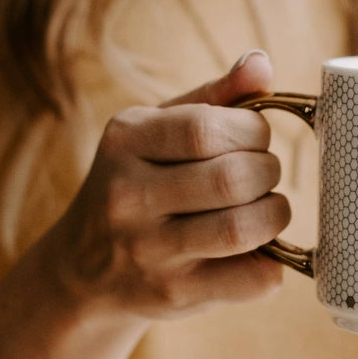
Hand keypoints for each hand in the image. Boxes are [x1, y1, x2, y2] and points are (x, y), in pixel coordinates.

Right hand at [42, 49, 292, 321]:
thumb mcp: (158, 129)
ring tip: (266, 208)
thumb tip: (261, 63)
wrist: (83, 269)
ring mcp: (147, 251)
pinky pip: (250, 280)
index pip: (207, 128)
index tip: (254, 137)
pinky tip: (259, 250)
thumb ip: (215, 96)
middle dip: (267, 171)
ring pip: (241, 230)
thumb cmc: (139, 181)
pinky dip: (272, 263)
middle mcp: (127, 196)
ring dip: (274, 214)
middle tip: (262, 174)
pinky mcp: (171, 295)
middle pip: (231, 179)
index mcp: (125, 141)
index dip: (252, 130)